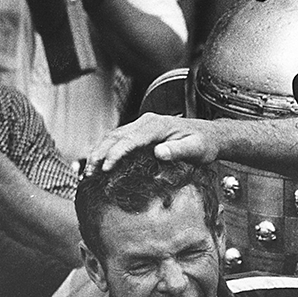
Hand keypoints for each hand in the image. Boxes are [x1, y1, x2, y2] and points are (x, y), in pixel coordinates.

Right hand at [85, 113, 221, 174]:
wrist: (210, 135)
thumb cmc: (204, 143)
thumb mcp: (196, 149)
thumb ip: (179, 150)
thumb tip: (159, 152)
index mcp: (156, 125)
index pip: (129, 139)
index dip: (115, 154)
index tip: (106, 169)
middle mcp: (146, 122)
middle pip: (115, 136)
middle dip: (99, 154)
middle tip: (88, 174)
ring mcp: (141, 126)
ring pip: (113, 137)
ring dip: (98, 152)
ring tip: (88, 172)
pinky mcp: (140, 133)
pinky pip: (118, 139)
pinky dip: (105, 150)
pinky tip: (99, 164)